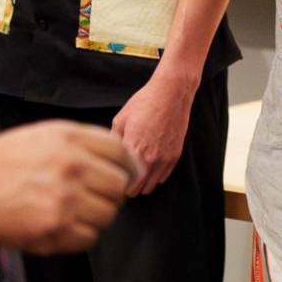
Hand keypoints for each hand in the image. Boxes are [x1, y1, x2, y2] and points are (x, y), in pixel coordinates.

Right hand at [0, 120, 135, 253]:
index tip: (128, 173)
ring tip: (75, 212)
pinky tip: (64, 226)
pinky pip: (90, 237)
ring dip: (96, 215)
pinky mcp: (56, 228)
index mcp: (68, 139)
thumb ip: (78, 141)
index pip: (119, 151)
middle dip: (111, 193)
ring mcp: (65, 199)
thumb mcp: (40, 135)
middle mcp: (72, 166)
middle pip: (119, 184)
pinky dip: (81, 235)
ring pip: (108, 213)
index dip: (128, 164)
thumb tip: (114, 155)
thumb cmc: (0, 163)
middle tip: (96, 197)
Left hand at [111, 70, 195, 196]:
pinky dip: (155, 177)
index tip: (111, 179)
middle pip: (135, 188)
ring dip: (141, 185)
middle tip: (121, 180)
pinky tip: (148, 169)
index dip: (115, 182)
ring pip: (150, 186)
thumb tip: (107, 157)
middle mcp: (149, 158)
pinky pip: (163, 177)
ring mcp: (164, 158)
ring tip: (134, 178)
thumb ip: (113, 142)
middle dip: (127, 187)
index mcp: (133, 149)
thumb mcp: (121, 119)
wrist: (172, 93)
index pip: (121, 180)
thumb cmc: (144, 103)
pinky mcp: (175, 156)